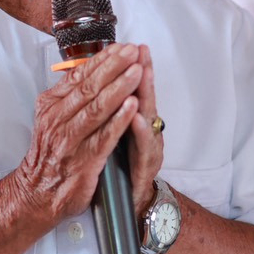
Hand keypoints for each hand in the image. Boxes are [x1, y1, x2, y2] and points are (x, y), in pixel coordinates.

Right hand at [15, 43, 143, 220]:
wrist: (38, 194)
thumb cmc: (52, 153)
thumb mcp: (53, 118)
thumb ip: (70, 95)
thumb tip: (92, 66)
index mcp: (51, 105)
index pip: (78, 75)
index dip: (102, 60)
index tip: (121, 47)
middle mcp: (57, 120)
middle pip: (89, 87)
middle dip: (114, 67)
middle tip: (132, 52)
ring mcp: (69, 141)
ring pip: (96, 108)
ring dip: (119, 88)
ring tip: (137, 71)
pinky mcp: (83, 161)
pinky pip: (104, 137)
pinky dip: (119, 120)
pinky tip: (132, 106)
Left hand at [126, 44, 164, 214]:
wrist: (130, 207)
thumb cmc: (122, 170)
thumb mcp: (118, 136)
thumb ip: (116, 113)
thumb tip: (105, 86)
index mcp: (137, 123)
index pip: (136, 91)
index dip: (135, 68)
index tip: (133, 46)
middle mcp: (147, 134)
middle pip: (145, 98)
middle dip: (143, 73)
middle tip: (140, 53)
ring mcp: (148, 150)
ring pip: (148, 119)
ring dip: (145, 94)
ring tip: (141, 73)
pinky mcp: (145, 170)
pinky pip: (143, 148)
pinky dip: (140, 132)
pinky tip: (137, 117)